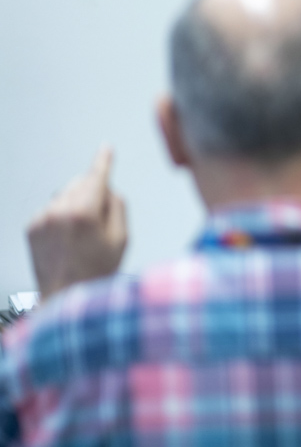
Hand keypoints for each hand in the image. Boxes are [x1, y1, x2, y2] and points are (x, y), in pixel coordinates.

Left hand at [27, 147, 127, 300]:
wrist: (65, 297)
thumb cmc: (94, 273)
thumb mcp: (121, 238)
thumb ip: (117, 207)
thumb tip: (108, 191)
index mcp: (83, 213)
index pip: (96, 176)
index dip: (103, 160)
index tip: (106, 149)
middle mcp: (58, 211)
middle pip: (80, 183)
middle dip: (92, 191)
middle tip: (100, 219)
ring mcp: (42, 218)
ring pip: (65, 194)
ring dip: (76, 203)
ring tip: (82, 234)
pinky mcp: (31, 226)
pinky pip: (52, 208)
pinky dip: (61, 215)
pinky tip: (68, 238)